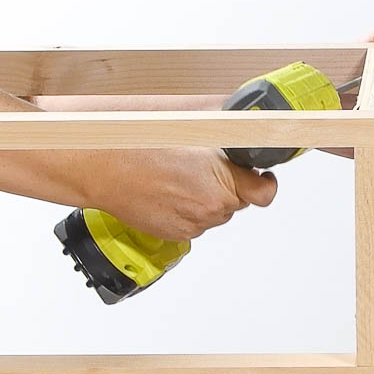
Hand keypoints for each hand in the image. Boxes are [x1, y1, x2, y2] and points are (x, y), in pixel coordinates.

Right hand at [93, 147, 276, 241]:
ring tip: (178, 181)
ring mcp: (195, 225)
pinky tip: (168, 194)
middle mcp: (213, 208)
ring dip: (206, 201)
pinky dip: (187, 211)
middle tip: (202, 170)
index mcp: (223, 182)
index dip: (265, 183)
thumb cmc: (144, 150)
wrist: (108, 170)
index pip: (264, 193)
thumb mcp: (194, 138)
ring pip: (214, 214)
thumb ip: (224, 151)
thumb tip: (244, 149)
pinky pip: (194, 224)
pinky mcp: (178, 235)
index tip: (263, 177)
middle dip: (227, 187)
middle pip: (236, 202)